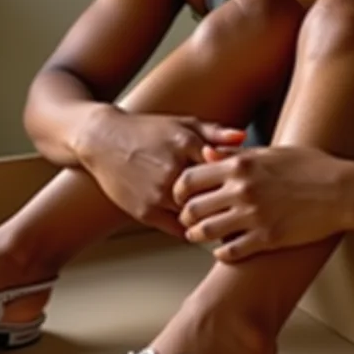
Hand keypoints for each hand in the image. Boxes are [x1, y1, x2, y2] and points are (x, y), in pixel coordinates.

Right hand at [73, 104, 245, 237]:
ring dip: (210, 219)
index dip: (238, 181)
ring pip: (196, 216)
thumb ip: (214, 132)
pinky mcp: (145, 211)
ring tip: (225, 220)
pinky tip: (200, 224)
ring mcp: (158, 193)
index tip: (249, 188)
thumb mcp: (182, 124)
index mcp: (186, 145)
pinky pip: (178, 228)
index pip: (225, 169)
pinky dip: (191, 228)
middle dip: (228, 203)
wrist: (104, 140)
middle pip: (213, 196)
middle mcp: (173, 171)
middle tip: (244, 211)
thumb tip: (243, 137)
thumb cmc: (148, 130)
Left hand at [174, 146, 353, 261]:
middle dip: (184, 216)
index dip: (179, 189)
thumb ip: (235, 154)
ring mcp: (254, 215)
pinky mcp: (267, 238)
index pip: (190, 178)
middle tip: (186, 219)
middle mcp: (242, 189)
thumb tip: (206, 153)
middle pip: (192, 207)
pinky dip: (221, 254)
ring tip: (198, 236)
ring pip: (206, 232)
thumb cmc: (310, 166)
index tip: (180, 195)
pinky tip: (222, 251)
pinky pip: (231, 252)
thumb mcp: (270, 152)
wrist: (342, 190)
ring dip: (197, 236)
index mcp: (240, 164)